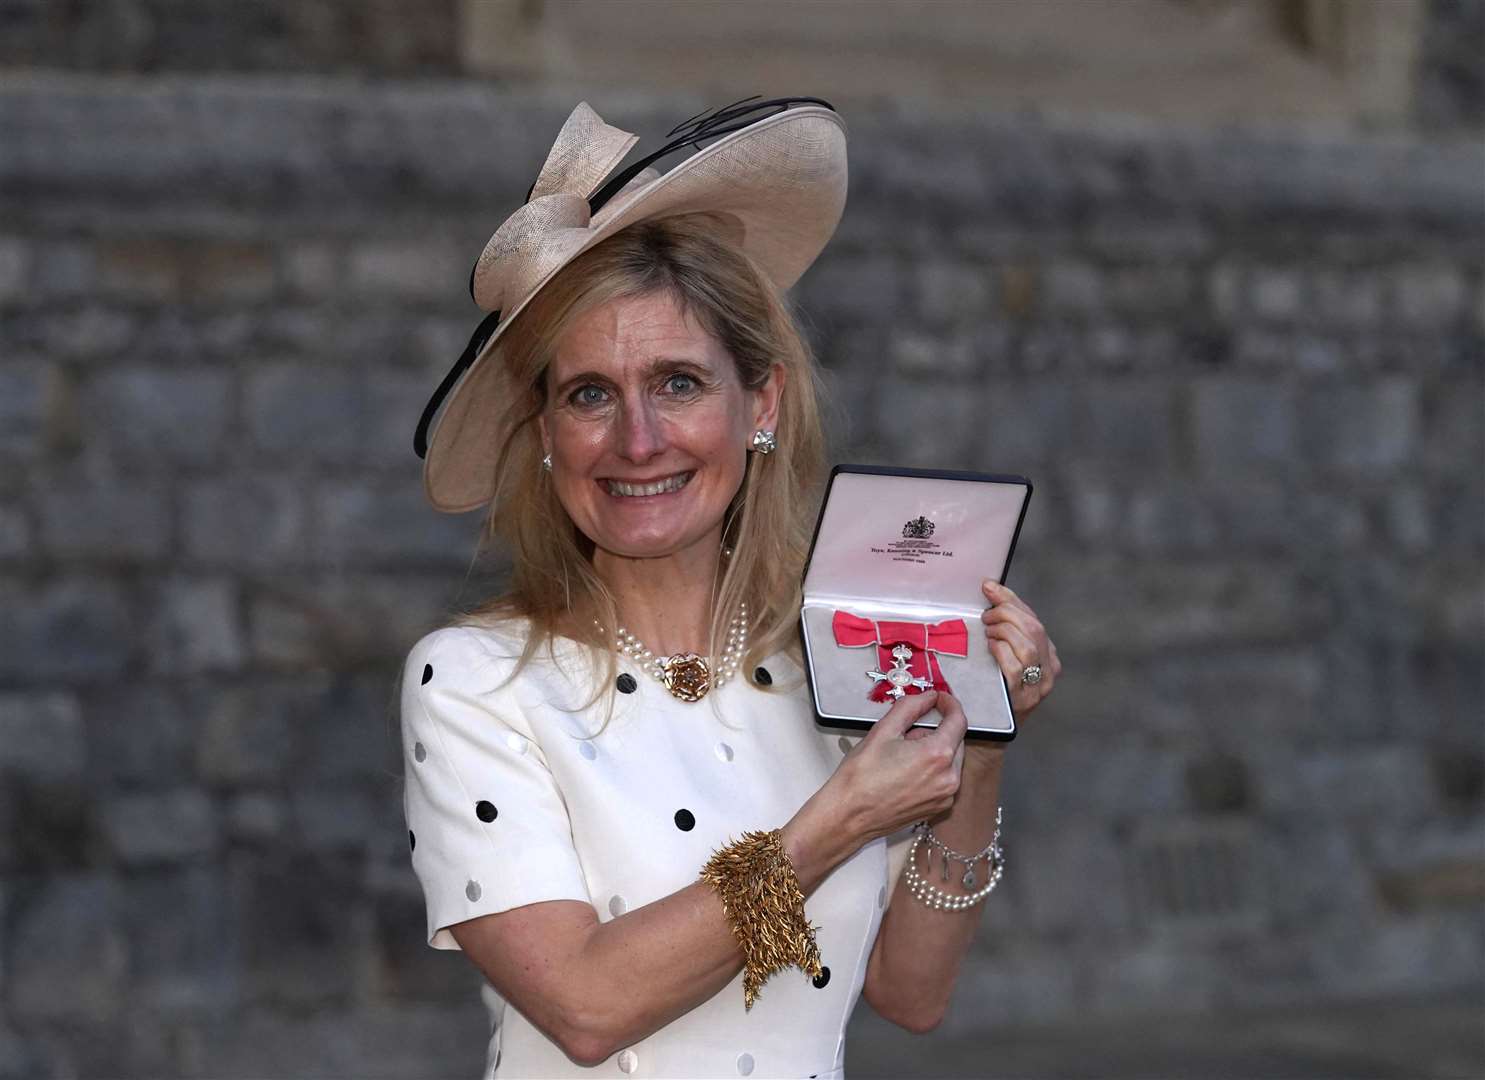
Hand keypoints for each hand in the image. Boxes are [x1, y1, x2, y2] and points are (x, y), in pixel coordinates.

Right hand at [831, 689, 968, 843]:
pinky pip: (944, 778)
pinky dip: (931, 769)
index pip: (958, 720)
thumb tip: (927, 697)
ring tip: (901, 757)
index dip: (949, 704)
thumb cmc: (861, 778)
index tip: (939, 699)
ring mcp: (945, 795)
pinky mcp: (938, 807)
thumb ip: (910, 707)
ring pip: (950, 760)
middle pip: (955, 740)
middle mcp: (948, 778)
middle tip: (907, 732)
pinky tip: (906, 772)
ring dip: (933, 750)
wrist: (849, 814)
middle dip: (936, 730)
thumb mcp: (883, 730)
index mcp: (937, 755)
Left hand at [979, 579, 1059, 722]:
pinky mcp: (1022, 699)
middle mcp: (1049, 671)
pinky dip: (1000, 650)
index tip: (989, 587)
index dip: (1010, 599)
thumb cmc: (991, 691)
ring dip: (1003, 630)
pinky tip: (989, 647)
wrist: (988, 734)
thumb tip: (989, 591)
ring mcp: (1037, 687)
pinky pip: (1014, 666)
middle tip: (986, 615)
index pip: (1034, 619)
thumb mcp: (1003, 657)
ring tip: (987, 630)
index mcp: (1048, 657)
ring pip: (1026, 645)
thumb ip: (1003, 630)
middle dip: (1006, 613)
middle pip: (1034, 629)